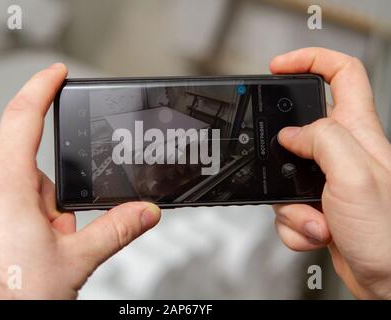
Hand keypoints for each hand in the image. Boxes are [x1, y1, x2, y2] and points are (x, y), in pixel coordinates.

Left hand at [0, 63, 160, 298]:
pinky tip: (22, 253)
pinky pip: (0, 206)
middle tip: (58, 237)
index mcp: (5, 186)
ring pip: (19, 193)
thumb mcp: (74, 259)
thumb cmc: (11, 297)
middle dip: (54, 202)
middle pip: (33, 173)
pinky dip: (18, 223)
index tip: (57, 73)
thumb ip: (116, 228)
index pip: (22, 117)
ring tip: (39, 251)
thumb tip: (146, 211)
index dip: (42, 88)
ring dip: (38, 216)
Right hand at [270, 48, 390, 298]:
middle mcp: (343, 152)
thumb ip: (321, 141)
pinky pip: (287, 205)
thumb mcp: (354, 176)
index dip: (309, 60)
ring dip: (288, 203)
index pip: (341, 74)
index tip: (279, 66)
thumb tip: (291, 134)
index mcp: (358, 133)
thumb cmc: (388, 235)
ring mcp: (329, 179)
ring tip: (315, 219)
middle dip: (281, 151)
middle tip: (280, 166)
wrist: (390, 281)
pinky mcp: (318, 204)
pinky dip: (293, 224)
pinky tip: (316, 232)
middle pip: (299, 128)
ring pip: (286, 173)